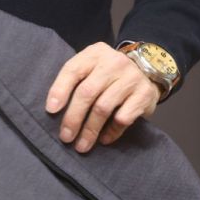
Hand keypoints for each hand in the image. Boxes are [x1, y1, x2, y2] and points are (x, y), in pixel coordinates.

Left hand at [45, 42, 161, 152]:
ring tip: (82, 145)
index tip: (51, 110)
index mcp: (95, 53)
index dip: (59, 90)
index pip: (72, 70)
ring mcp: (131, 78)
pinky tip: (104, 139)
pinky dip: (111, 131)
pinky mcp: (145, 95)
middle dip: (73, 117)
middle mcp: (113, 63)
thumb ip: (76, 80)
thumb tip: (55, 109)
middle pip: (87, 92)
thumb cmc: (109, 72)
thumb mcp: (92, 66)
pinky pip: (123, 118)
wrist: (148, 69)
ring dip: (90, 130)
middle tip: (65, 136)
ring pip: (103, 108)